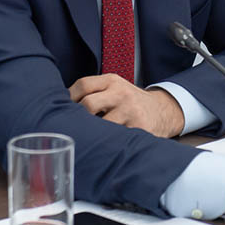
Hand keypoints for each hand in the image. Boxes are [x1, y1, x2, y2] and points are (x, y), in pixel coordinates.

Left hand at [67, 74, 184, 137]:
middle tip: (75, 127)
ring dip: (92, 133)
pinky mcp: (138, 128)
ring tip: (88, 138)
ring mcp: (130, 111)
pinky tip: (104, 144)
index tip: (64, 110)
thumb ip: (94, 92)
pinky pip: (115, 137)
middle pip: (88, 105)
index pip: (83, 85)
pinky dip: (107, 142)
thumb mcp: (115, 87)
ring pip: (101, 125)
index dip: (69, 98)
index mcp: (112, 81)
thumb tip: (61, 106)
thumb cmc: (130, 102)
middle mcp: (121, 93)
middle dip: (79, 118)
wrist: (163, 111)